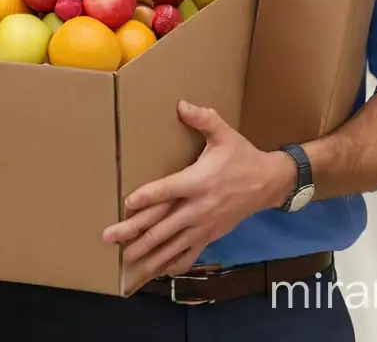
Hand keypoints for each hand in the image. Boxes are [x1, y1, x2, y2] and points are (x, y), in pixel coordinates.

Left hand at [102, 101, 295, 278]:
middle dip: (134, 232)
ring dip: (148, 252)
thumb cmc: (242, 156)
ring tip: (126, 258)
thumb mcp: (225, 134)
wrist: (267, 183)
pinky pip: (189, 255)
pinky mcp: (210, 236)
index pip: (168, 190)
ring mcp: (204, 226)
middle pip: (162, 223)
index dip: (148, 196)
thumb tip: (181, 105)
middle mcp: (199, 207)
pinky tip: (158, 271)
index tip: (127, 203)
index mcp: (199, 181)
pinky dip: (172, 264)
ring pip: (171, 244)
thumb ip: (203, 119)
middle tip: (109, 237)